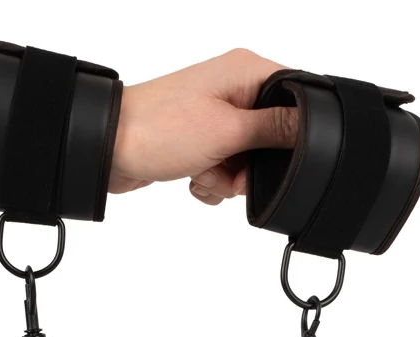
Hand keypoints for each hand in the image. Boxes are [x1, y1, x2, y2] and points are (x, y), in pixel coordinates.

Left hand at [110, 48, 297, 204]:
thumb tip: (311, 124)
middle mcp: (232, 89)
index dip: (291, 132)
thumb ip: (273, 128)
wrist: (108, 149)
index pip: (294, 97)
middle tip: (230, 166)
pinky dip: (212, 181)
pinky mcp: (201, 141)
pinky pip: (225, 170)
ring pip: (247, 160)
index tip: (273, 153)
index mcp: (245, 71)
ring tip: (205, 170)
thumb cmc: (158, 129)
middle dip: (252, 164)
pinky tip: (194, 177)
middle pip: (271, 137)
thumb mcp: (227, 131)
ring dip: (228, 177)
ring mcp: (215, 117)